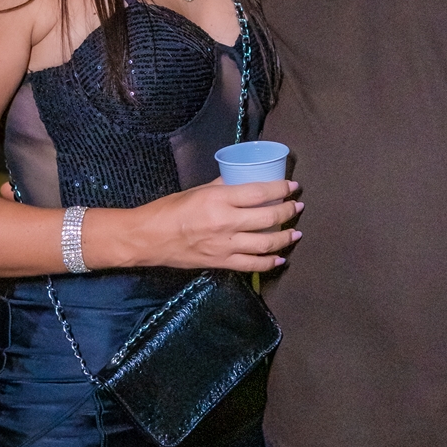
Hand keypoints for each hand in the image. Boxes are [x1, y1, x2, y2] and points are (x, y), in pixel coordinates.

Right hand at [86, 177, 303, 272]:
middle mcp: (226, 222)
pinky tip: (280, 258)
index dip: (281, 188)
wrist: (149, 238)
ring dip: (285, 238)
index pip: (260, 192)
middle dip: (288, 211)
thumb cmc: (169, 209)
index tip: (293, 186)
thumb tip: (244, 181)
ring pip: (266, 243)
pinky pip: (252, 265)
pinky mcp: (221, 263)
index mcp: (219, 199)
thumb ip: (223, 186)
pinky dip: (270, 263)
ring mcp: (225, 245)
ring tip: (295, 233)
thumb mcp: (198, 190)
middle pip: (268, 217)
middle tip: (297, 207)